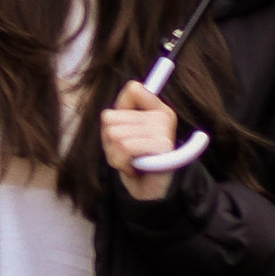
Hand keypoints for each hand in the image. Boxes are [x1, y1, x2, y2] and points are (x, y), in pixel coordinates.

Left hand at [102, 77, 178, 200]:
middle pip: (111, 117)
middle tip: (125, 152)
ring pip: (115, 133)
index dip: (117, 112)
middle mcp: (163, 117)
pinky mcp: (162, 146)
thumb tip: (135, 86)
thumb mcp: (123, 132)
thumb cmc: (134, 158)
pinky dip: (121, 162)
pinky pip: (124, 147)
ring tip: (128, 160)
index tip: (125, 127)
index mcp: (157, 109)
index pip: (133, 89)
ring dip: (114, 153)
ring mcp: (164, 131)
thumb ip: (123, 110)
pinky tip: (132, 167)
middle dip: (109, 140)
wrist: (148, 189)